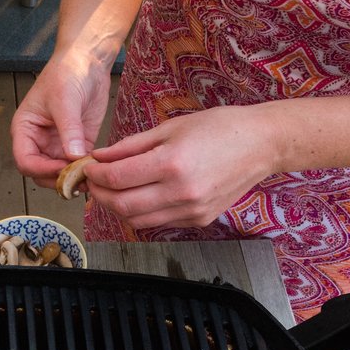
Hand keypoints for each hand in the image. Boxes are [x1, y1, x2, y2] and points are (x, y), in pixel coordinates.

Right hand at [11, 48, 111, 185]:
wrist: (88, 60)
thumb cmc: (67, 73)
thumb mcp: (65, 100)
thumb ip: (68, 130)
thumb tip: (73, 157)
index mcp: (25, 130)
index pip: (24, 161)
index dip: (41, 170)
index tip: (62, 169)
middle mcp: (39, 141)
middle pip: (40, 174)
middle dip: (57, 179)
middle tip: (78, 178)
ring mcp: (58, 145)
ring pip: (60, 174)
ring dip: (73, 179)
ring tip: (90, 177)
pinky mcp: (78, 144)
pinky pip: (78, 165)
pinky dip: (86, 171)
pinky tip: (97, 170)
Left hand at [84, 104, 279, 228]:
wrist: (261, 144)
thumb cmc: (219, 128)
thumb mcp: (170, 127)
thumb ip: (131, 146)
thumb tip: (100, 156)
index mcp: (172, 163)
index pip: (117, 178)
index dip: (95, 174)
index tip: (88, 167)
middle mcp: (181, 192)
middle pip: (122, 205)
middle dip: (99, 195)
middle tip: (93, 182)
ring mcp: (191, 210)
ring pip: (137, 220)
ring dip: (117, 207)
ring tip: (112, 190)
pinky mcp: (199, 220)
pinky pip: (158, 222)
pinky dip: (141, 212)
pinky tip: (139, 196)